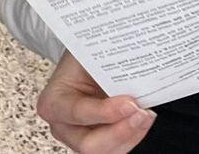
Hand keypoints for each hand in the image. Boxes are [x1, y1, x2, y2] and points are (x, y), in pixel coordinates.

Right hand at [37, 51, 155, 152]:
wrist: (82, 61)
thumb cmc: (80, 57)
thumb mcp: (86, 55)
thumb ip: (102, 64)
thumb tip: (128, 62)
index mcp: (53, 103)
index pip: (78, 113)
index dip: (106, 112)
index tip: (129, 102)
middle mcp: (63, 126)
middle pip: (90, 145)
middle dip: (120, 131)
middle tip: (139, 112)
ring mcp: (80, 138)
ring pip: (108, 150)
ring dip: (131, 134)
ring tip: (145, 114)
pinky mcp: (98, 142)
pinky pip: (117, 148)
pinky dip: (133, 135)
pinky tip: (142, 119)